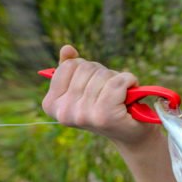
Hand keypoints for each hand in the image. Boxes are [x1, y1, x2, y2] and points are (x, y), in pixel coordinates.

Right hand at [41, 45, 155, 150]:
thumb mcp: (85, 85)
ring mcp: (83, 115)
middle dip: (102, 74)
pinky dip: (129, 80)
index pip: (69, 66)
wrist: (130, 133)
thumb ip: (71, 68)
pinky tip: (130, 93)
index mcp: (51, 104)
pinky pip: (118, 82)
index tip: (93, 87)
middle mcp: (64, 112)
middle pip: (86, 68)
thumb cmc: (107, 106)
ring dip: (116, 79)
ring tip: (118, 96)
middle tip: (109, 93)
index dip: (87, 69)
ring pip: (102, 75)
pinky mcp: (104, 115)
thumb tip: (67, 49)